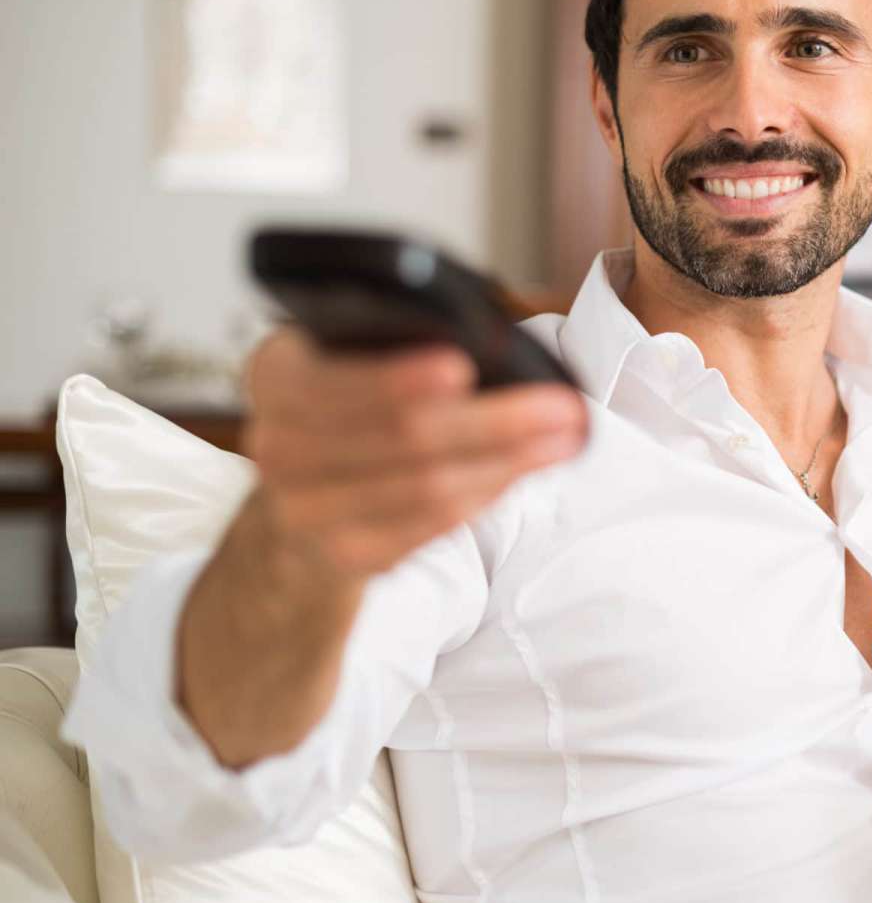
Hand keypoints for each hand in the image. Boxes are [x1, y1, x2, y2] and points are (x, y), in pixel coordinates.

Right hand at [243, 327, 587, 581]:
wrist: (299, 511)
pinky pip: (430, 526)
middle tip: (563, 408)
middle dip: (496, 420)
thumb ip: (398, 345)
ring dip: (508, 462)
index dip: (398, 378)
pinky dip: (486, 494)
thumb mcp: (351, 364)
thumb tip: (498, 351)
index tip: (462, 366)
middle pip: (401, 435)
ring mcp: (304, 509)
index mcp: (279, 373)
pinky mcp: (343, 557)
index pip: (337, 380)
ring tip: (564, 440)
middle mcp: (277, 443)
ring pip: (426, 486)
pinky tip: (521, 472)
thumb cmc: (348, 416)